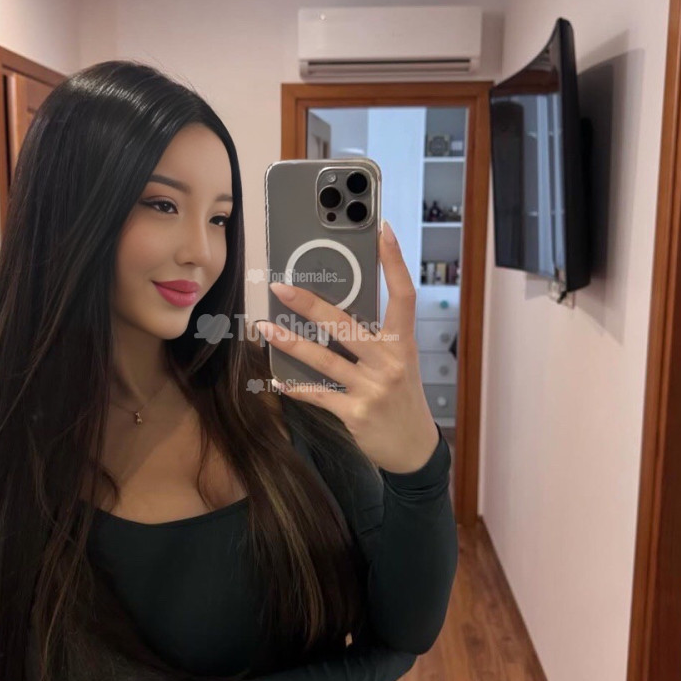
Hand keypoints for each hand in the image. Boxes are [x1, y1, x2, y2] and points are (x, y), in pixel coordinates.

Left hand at [255, 220, 440, 473]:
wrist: (415, 449)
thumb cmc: (403, 398)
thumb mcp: (399, 363)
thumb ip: (376, 339)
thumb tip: (336, 311)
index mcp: (403, 343)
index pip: (403, 294)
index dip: (394, 262)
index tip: (383, 231)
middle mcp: (389, 362)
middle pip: (346, 325)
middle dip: (311, 305)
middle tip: (282, 287)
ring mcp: (372, 389)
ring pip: (325, 359)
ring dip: (291, 342)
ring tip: (265, 326)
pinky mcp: (356, 413)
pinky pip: (318, 395)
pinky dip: (295, 387)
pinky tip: (276, 380)